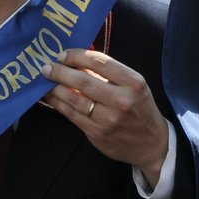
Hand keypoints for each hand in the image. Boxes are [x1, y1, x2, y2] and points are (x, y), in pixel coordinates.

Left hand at [40, 49, 168, 183]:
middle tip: (47, 67)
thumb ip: (109, 73)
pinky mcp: (96, 133)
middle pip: (83, 81)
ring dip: (55, 88)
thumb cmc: (140, 109)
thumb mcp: (133, 86)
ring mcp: (108, 119)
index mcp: (133, 83)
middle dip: (60, 71)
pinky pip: (72, 115)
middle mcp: (121, 100)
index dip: (77, 56)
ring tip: (45, 80)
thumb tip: (78, 60)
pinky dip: (58, 104)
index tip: (63, 54)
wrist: (152, 144)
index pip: (100, 62)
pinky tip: (50, 97)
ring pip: (74, 99)